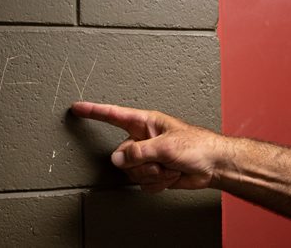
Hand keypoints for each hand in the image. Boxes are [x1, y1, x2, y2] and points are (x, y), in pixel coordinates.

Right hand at [71, 102, 221, 192]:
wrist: (213, 165)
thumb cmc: (197, 145)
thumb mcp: (165, 146)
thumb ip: (138, 152)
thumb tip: (116, 159)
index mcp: (144, 123)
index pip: (112, 115)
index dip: (93, 111)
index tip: (77, 108)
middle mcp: (143, 139)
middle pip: (122, 155)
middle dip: (141, 163)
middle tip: (159, 161)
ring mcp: (147, 156)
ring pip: (132, 172)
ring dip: (153, 174)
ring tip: (169, 167)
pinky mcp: (153, 171)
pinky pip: (142, 183)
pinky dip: (157, 183)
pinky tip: (170, 174)